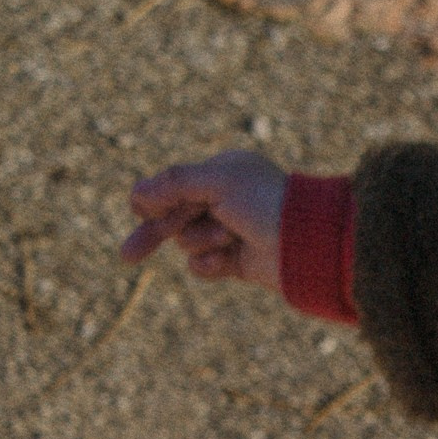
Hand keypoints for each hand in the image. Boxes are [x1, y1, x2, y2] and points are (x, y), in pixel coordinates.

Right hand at [122, 151, 287, 291]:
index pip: (174, 186)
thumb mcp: (219, 182)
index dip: (154, 200)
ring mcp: (231, 231)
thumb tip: (136, 194)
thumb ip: (175, 183)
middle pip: (174, 217)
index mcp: (223, 172)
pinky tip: (227, 261)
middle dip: (154, 234)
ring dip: (202, 241)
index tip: (139, 210)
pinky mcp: (237, 260)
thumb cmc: (268, 203)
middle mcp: (226, 199)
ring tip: (228, 238)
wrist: (309, 244)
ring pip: (188, 242)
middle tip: (127, 256)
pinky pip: (203, 266)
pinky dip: (210, 265)